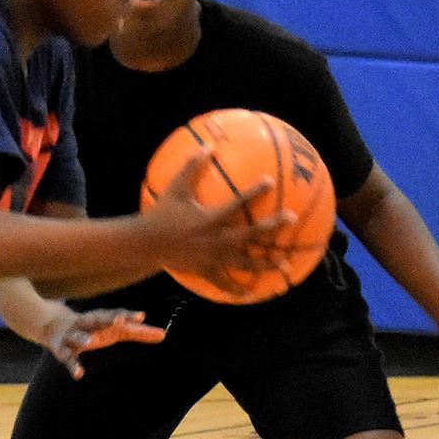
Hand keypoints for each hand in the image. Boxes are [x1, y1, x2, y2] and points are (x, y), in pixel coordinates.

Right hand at [41, 306, 167, 378]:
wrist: (51, 324)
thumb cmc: (92, 327)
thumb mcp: (114, 329)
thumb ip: (137, 333)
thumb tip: (163, 335)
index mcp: (102, 319)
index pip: (117, 315)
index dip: (128, 316)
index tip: (141, 316)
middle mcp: (88, 324)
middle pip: (98, 319)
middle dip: (108, 319)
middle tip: (120, 321)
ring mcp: (73, 335)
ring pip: (78, 336)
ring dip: (83, 338)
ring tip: (90, 343)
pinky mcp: (62, 349)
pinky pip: (67, 358)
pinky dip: (73, 366)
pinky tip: (79, 375)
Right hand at [141, 144, 295, 283]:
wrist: (146, 245)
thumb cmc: (162, 213)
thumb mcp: (176, 188)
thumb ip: (193, 166)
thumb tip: (209, 144)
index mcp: (211, 220)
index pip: (237, 204)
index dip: (254, 192)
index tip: (270, 182)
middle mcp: (216, 241)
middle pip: (250, 235)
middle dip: (272, 227)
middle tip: (292, 218)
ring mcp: (214, 258)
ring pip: (245, 263)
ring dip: (266, 263)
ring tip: (285, 265)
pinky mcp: (207, 271)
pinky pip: (225, 282)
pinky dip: (237, 289)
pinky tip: (251, 294)